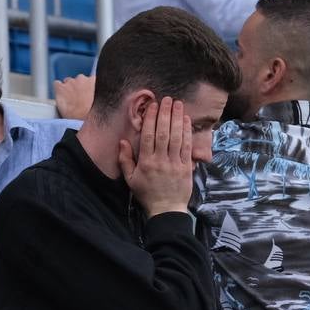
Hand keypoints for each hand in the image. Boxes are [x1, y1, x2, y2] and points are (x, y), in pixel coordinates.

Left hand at [54, 74, 94, 119]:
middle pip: (78, 79)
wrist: (81, 122)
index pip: (90, 79)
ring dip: (68, 89)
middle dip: (77, 87)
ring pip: (67, 82)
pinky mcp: (60, 87)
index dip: (86, 87)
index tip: (86, 94)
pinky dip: (58, 90)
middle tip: (77, 99)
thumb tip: (91, 94)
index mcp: (94, 81)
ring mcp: (70, 82)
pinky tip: (61, 98)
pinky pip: (57, 84)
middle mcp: (82, 79)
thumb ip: (95, 94)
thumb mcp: (99, 102)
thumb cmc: (91, 115)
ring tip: (69, 101)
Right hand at [119, 96, 193, 217]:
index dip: (151, 119)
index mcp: (146, 162)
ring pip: (176, 137)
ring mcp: (175, 164)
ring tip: (178, 104)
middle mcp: (161, 161)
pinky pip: (187, 147)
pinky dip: (187, 132)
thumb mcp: (130, 179)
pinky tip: (186, 120)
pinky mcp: (186, 167)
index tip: (153, 106)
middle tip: (168, 99)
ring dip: (177, 119)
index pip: (148, 136)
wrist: (166, 210)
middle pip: (163, 133)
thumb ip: (125, 160)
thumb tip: (122, 141)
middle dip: (166, 114)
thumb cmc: (147, 194)